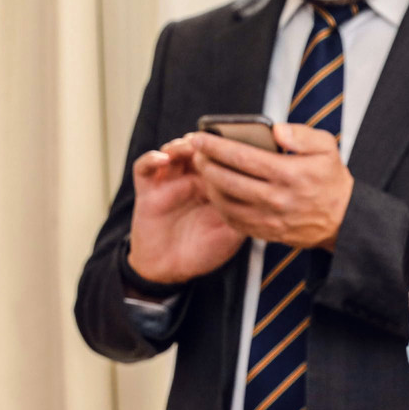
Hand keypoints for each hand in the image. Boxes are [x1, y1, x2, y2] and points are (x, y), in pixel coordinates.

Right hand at [127, 136, 245, 283]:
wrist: (171, 270)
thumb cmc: (203, 251)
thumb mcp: (231, 233)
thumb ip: (244, 214)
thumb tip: (265, 196)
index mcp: (214, 188)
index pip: (221, 160)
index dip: (229, 150)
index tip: (240, 143)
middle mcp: (192, 180)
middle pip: (198, 150)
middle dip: (205, 142)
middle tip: (213, 139)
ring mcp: (170, 183)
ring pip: (173, 151)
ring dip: (180, 145)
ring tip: (189, 146)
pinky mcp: (148, 191)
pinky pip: (144, 167)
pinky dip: (151, 158)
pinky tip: (162, 158)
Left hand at [190, 124, 354, 251]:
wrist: (344, 219)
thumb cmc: (331, 180)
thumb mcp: (327, 147)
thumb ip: (301, 134)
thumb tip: (275, 131)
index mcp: (289, 174)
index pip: (242, 157)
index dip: (216, 146)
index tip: (199, 137)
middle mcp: (277, 198)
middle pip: (228, 180)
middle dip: (206, 164)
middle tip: (196, 153)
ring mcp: (271, 218)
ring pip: (227, 203)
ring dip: (209, 186)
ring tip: (204, 172)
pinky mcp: (269, 233)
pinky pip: (235, 221)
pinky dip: (221, 207)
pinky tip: (218, 194)